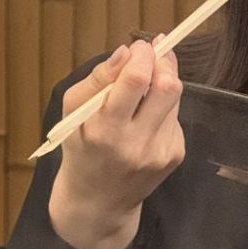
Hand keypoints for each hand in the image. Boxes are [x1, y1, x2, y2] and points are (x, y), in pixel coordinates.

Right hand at [49, 37, 184, 248]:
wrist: (98, 202)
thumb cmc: (80, 149)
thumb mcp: (72, 112)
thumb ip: (97, 79)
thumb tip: (126, 51)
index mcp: (106, 130)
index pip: (137, 81)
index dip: (143, 54)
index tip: (140, 46)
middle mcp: (138, 143)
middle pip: (168, 87)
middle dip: (163, 62)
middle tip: (152, 55)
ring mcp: (160, 151)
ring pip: (175, 98)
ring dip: (162, 84)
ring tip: (143, 91)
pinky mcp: (175, 156)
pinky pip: (175, 117)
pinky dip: (162, 108)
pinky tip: (145, 120)